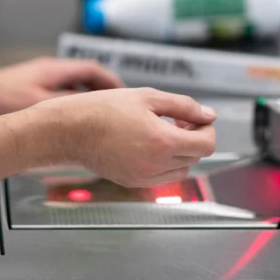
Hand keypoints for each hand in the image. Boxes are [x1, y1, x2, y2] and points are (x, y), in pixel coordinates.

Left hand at [0, 57, 123, 114]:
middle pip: (86, 74)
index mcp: (56, 69)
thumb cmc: (3, 97)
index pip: (94, 69)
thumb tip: (94, 109)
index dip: (112, 81)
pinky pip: (61, 90)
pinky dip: (73, 100)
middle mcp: (50, 69)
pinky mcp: (31, 85)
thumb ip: (70, 106)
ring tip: (98, 110)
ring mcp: (40, 76)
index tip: (124, 92)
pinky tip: (71, 115)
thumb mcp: (42, 104)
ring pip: (73, 83)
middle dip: (103, 88)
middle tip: (116, 102)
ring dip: (88, 94)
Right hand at [39, 88, 217, 186]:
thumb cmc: (104, 109)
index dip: (206, 128)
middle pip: (196, 156)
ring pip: (181, 169)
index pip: (207, 144)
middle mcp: (156, 165)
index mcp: (163, 142)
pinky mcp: (133, 182)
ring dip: (180, 151)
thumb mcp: (148, 97)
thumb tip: (209, 115)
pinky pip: (162, 175)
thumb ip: (184, 105)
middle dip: (193, 137)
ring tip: (161, 129)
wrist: (70, 130)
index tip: (195, 117)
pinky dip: (164, 161)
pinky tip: (148, 142)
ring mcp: (144, 177)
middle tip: (177, 118)